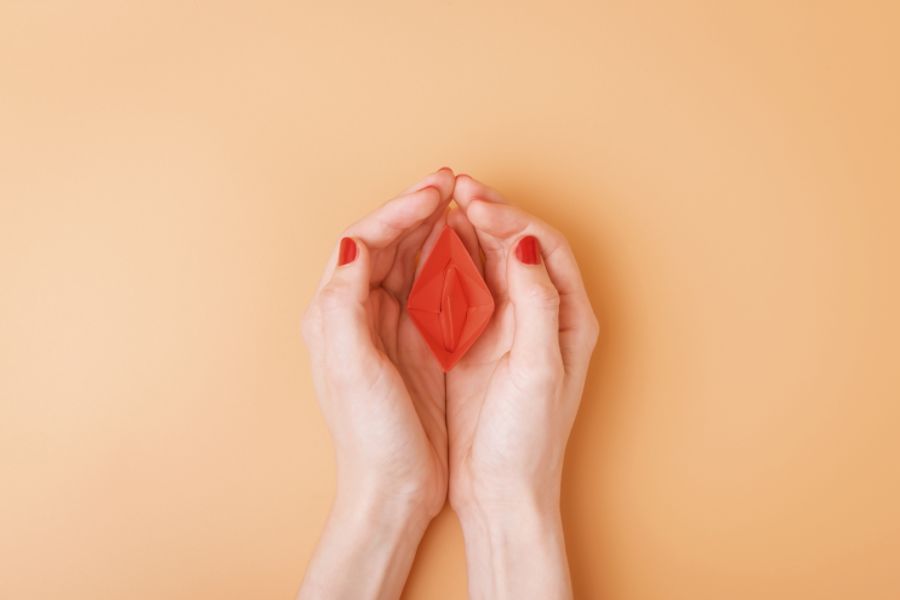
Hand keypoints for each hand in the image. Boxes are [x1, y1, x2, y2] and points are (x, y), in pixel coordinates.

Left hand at [298, 168, 454, 599]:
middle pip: (386, 243)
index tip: (437, 194)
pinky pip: (429, 290)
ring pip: (408, 261)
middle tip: (452, 184)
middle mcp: (355, 314)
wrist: (394, 490)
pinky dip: (448, 265)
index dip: (401, 210)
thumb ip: (344, 302)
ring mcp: (385, 329)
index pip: (366, 241)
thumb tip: (357, 244)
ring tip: (460, 206)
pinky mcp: (411, 346)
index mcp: (334, 313)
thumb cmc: (371, 436)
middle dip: (418, 210)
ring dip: (433, 231)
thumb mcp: (352, 368)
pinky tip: (468, 254)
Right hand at [446, 174, 599, 598]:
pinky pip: (464, 289)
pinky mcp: (479, 342)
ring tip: (438, 208)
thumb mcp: (538, 370)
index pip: (543, 245)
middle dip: (486, 212)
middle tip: (452, 189)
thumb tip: (523, 244)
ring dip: (465, 233)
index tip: (473, 203)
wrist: (501, 491)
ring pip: (488, 262)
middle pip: (517, 244)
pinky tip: (426, 252)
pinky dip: (447, 265)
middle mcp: (543, 315)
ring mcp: (509, 327)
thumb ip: (537, 303)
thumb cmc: (528, 439)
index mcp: (569, 317)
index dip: (509, 217)